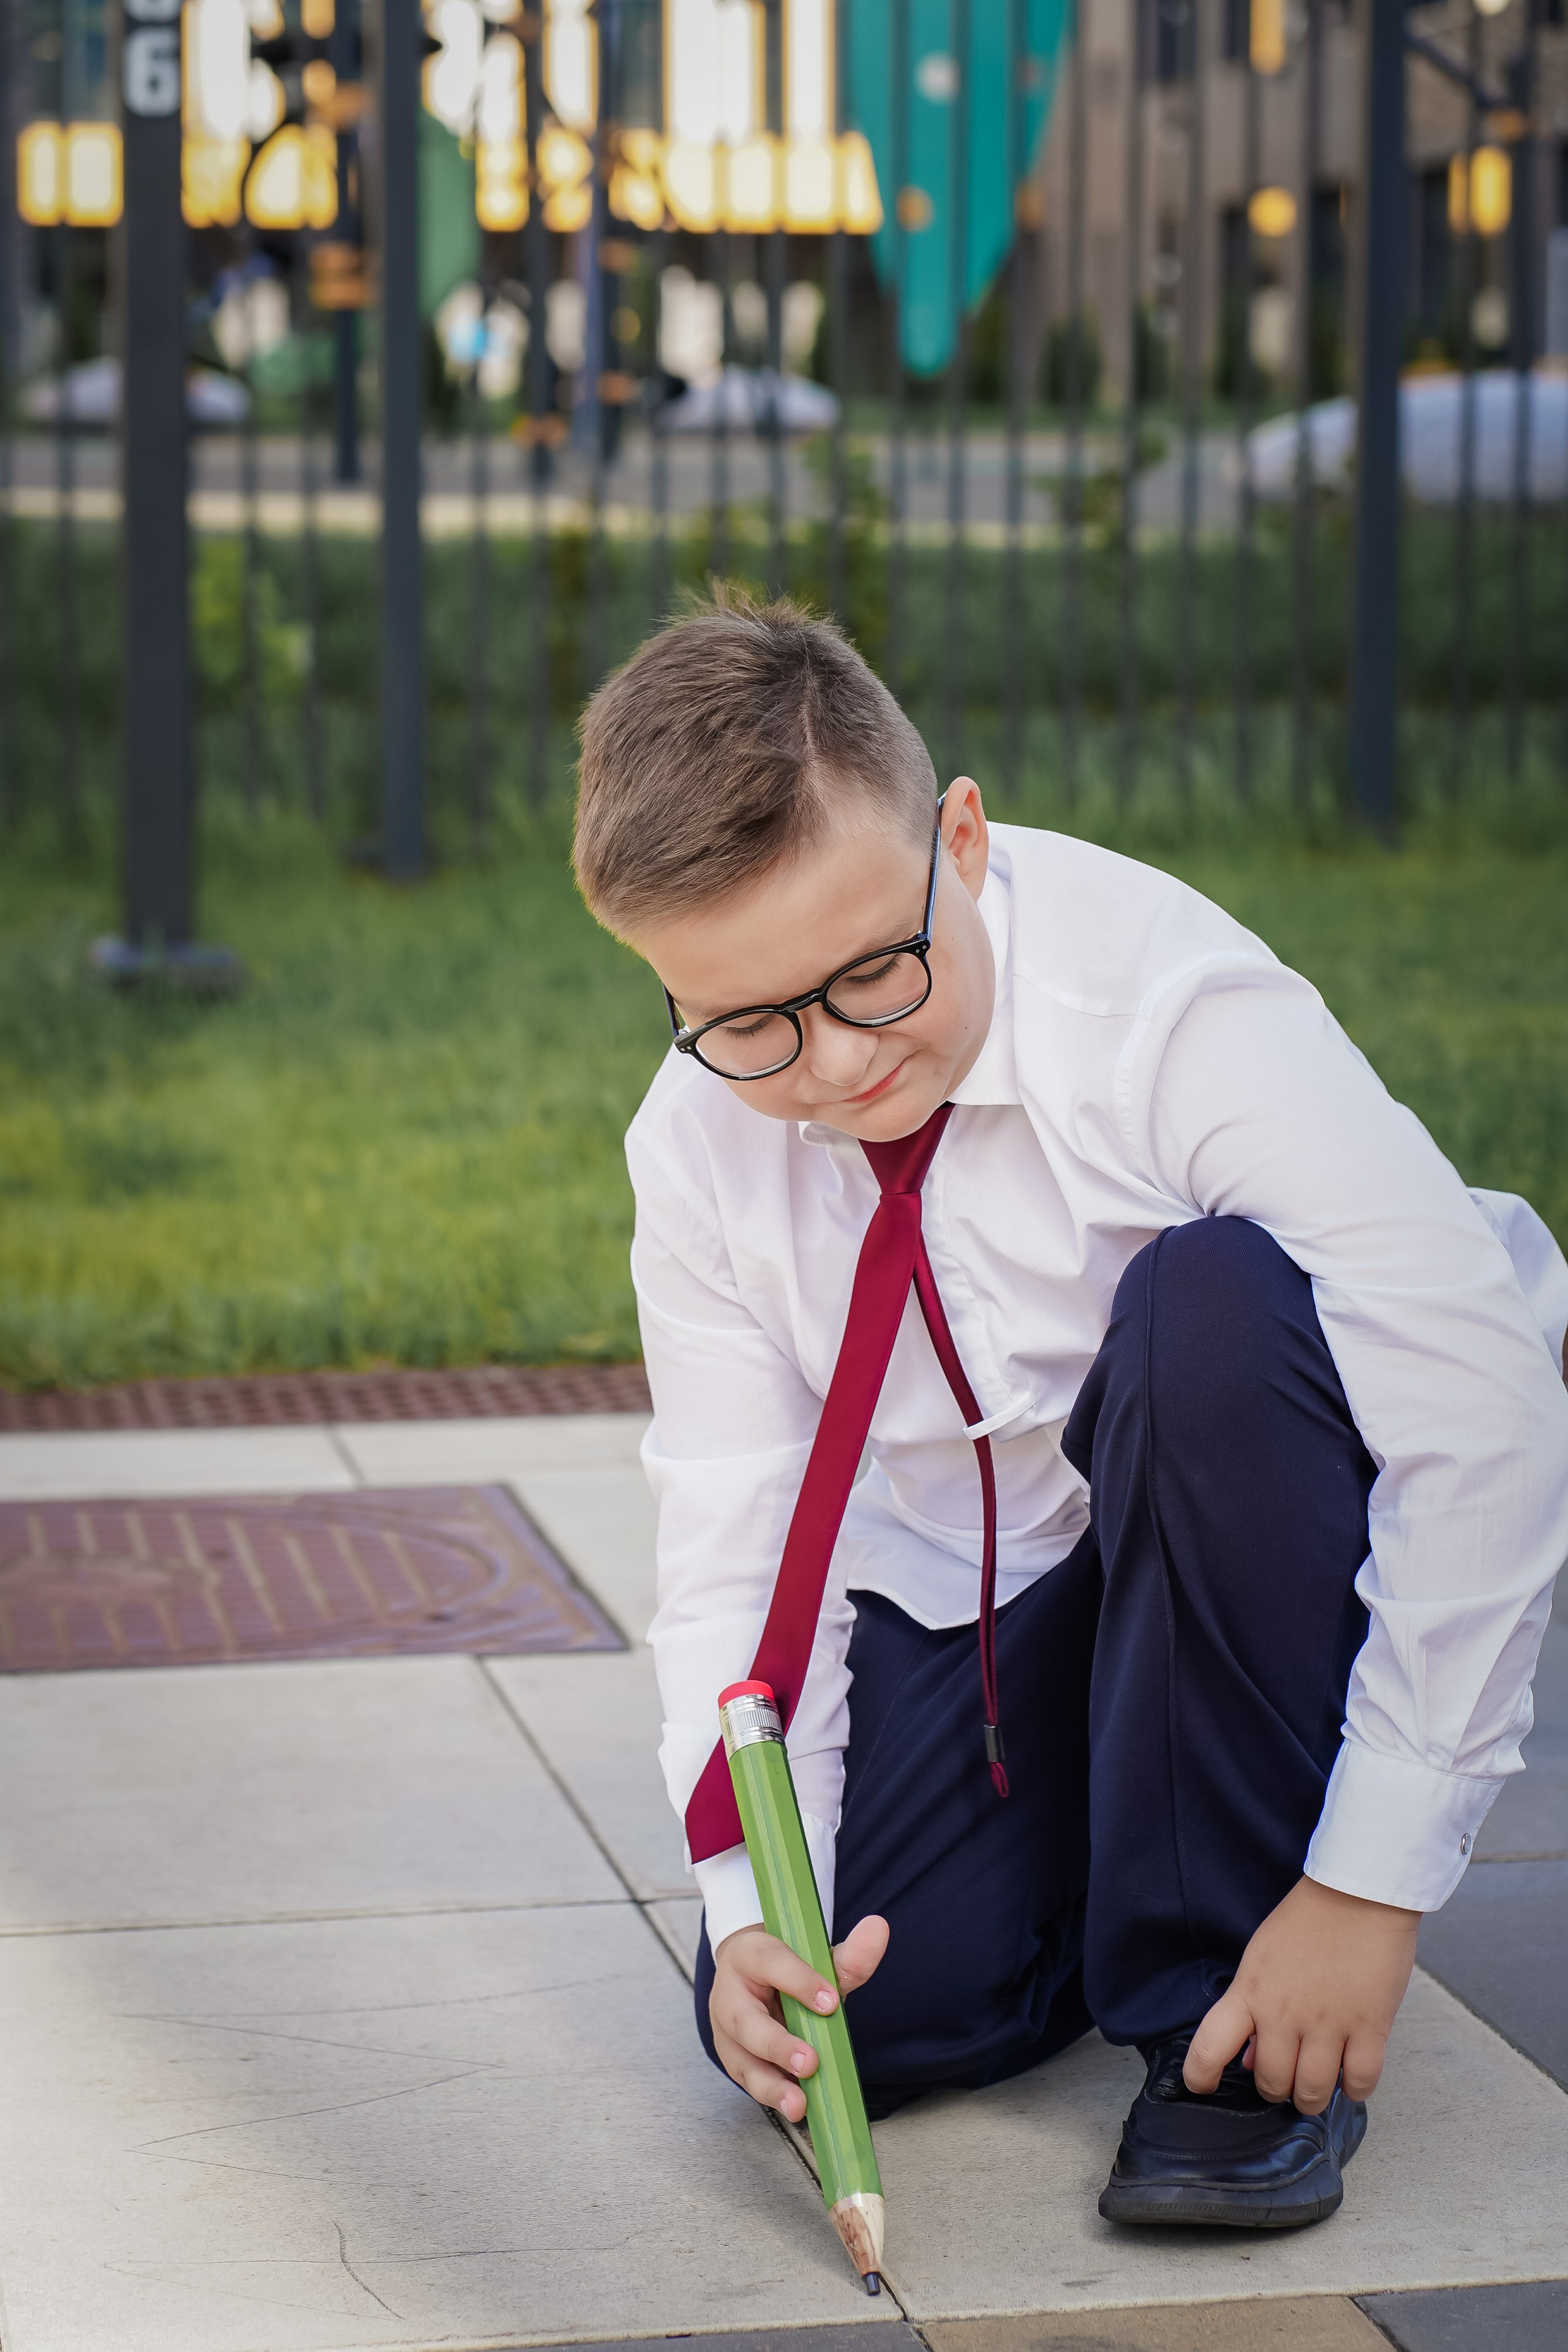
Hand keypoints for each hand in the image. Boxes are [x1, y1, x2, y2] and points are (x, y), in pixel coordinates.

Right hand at [710, 1915, 888, 2121]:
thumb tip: (879, 1928)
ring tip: (799, 2104)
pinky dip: (775, 2096)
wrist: (751, 1978)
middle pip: (746, 2022)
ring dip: (772, 2085)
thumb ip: (848, 1954)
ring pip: (743, 2061)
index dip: (800, 1981)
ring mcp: (727, 2034)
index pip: (770, 1962)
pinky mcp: (735, 2062)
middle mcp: (729, 1995)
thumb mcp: (815, 1958)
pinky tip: (798, 2107)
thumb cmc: (787, 1970)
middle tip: (810, 2062)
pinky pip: (752, 2083)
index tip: (831, 2001)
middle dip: (778, 2045)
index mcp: (749, 1955)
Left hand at [1184, 1875, 1418, 2114]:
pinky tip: (1350, 2076)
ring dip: (1311, 2097)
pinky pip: (1359, 2082)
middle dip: (1275, 2087)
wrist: (1358, 1894)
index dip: (1200, 2077)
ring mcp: (1328, 2023)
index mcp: (1251, 1992)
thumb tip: (1249, 2057)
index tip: (1204, 2087)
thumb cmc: (1307, 1921)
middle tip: (1285, 2074)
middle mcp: (1284, 2014)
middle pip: (1270, 2082)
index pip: (1210, 2047)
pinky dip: (1354, 2089)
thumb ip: (1252, 2007)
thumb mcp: (1263, 1957)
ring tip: (1315, 2083)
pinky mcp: (1370, 2027)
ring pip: (1311, 2092)